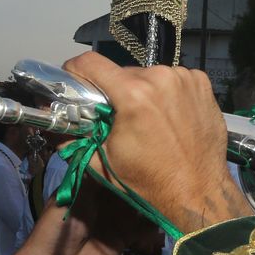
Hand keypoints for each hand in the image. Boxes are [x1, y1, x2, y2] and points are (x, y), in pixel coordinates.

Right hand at [62, 52, 247, 233]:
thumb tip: (52, 124)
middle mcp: (160, 78)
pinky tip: (168, 117)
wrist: (198, 192)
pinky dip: (166, 93)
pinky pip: (172, 79)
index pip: (91, 63)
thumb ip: (71, 138)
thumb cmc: (150, 182)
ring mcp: (184, 78)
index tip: (75, 82)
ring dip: (142, 92)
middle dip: (114, 91)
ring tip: (148, 120)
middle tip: (117, 116)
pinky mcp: (201, 83)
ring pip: (148, 75)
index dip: (76, 71)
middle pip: (121, 72)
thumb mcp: (102, 163)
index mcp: (134, 95)